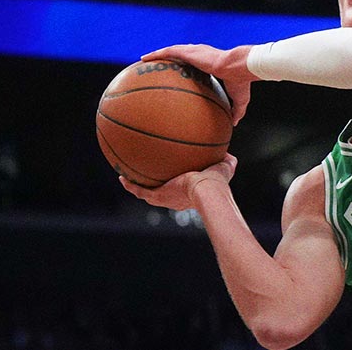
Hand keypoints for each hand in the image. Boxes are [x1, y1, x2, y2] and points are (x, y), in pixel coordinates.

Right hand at [120, 153, 236, 210]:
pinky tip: (122, 177)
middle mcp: (175, 199)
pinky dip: (130, 185)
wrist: (207, 189)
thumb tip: (229, 153)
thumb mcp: (224, 167)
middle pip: (161, 194)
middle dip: (154, 187)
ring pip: (146, 194)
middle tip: (146, 179)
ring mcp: (165, 199)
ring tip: (127, 178)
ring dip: (137, 187)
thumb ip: (226, 160)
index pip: (180, 190)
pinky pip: (139, 191)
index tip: (173, 178)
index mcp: (189, 194)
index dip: (175, 184)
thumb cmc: (218, 181)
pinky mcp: (157, 196)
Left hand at [142, 44, 254, 124]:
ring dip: (158, 54)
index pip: (195, 63)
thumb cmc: (241, 82)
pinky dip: (156, 54)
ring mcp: (194, 52)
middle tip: (158, 65)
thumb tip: (234, 124)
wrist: (238, 68)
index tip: (179, 72)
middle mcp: (201, 54)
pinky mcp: (189, 52)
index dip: (186, 66)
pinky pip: (167, 51)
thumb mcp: (239, 100)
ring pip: (171, 51)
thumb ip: (235, 111)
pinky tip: (144, 58)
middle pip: (181, 54)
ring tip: (145, 59)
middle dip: (170, 58)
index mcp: (211, 63)